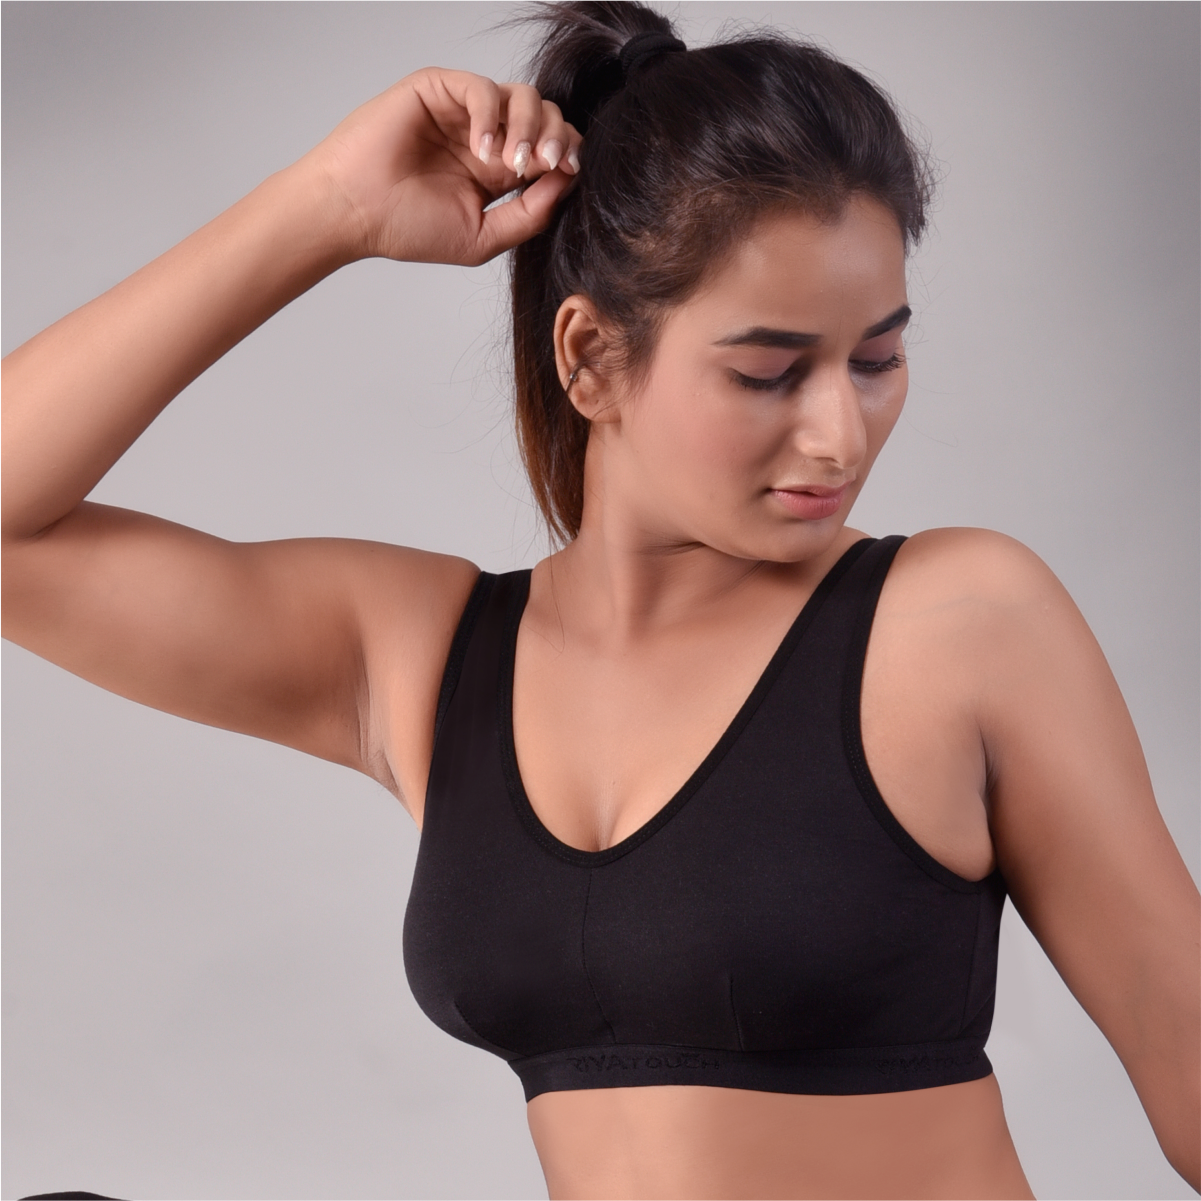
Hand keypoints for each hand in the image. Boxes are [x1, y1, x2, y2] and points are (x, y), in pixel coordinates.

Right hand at [304, 67, 582, 266]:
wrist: (356, 214)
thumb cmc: (408, 228)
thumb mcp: (484, 237)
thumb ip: (531, 215)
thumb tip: (568, 182)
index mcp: (499, 171)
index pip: (550, 148)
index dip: (567, 153)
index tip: (568, 172)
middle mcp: (486, 136)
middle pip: (545, 116)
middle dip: (555, 137)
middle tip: (546, 163)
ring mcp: (463, 112)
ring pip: (521, 96)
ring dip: (527, 126)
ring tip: (509, 162)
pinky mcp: (438, 90)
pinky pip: (481, 88)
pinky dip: (491, 115)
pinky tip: (482, 148)